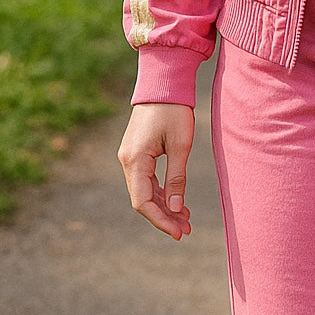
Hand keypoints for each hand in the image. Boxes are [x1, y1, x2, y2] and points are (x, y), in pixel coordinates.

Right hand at [117, 103, 194, 239]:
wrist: (163, 82)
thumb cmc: (174, 110)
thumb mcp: (181, 145)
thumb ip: (177, 177)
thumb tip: (177, 208)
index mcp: (135, 160)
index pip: (142, 202)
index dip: (160, 220)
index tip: (179, 232)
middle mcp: (127, 161)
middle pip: (143, 200)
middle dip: (165, 216)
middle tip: (187, 229)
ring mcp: (130, 157)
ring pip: (144, 191)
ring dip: (164, 206)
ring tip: (186, 219)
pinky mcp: (136, 153)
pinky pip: (146, 180)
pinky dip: (161, 192)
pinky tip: (177, 201)